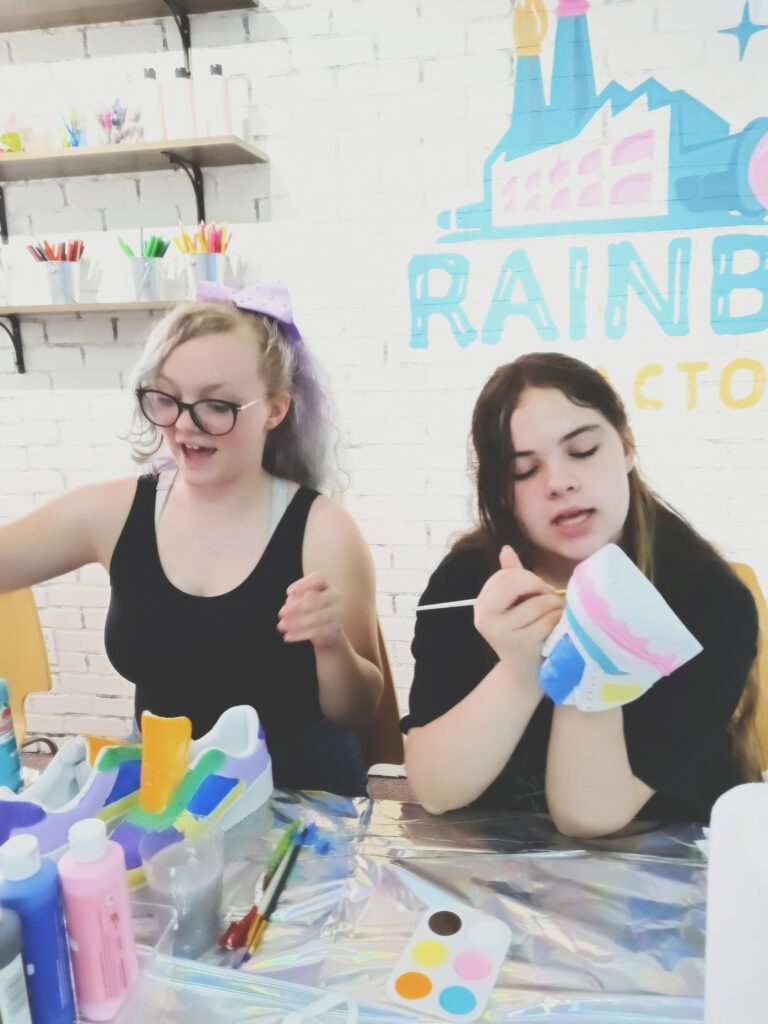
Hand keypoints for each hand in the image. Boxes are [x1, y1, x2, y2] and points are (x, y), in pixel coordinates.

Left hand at [277, 572, 344, 649]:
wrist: (328, 630)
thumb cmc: (311, 609)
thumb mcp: (302, 600)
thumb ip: (296, 597)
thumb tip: (290, 600)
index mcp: (326, 585)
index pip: (318, 578)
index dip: (303, 584)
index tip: (288, 592)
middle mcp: (334, 596)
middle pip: (315, 599)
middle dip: (295, 607)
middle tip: (280, 614)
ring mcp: (337, 613)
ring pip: (315, 618)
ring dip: (296, 623)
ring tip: (281, 626)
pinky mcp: (334, 629)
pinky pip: (316, 632)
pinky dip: (300, 635)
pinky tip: (288, 636)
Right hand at [474, 545, 563, 678]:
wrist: (526, 675)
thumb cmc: (524, 634)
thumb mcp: (515, 604)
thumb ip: (511, 576)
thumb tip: (506, 549)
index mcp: (481, 604)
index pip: (505, 575)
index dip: (526, 578)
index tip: (535, 592)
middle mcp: (485, 617)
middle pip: (516, 582)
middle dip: (539, 587)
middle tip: (547, 599)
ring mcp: (501, 632)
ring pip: (537, 602)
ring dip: (554, 606)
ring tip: (554, 615)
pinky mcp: (521, 645)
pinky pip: (548, 621)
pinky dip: (558, 621)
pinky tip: (557, 628)